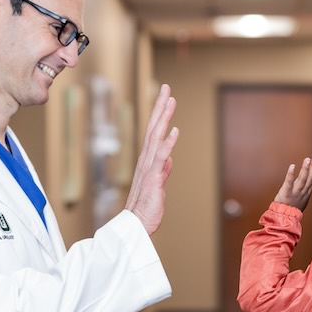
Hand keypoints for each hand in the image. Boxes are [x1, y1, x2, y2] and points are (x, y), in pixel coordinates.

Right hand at [125, 84, 178, 234]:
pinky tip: (174, 130)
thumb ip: (163, 170)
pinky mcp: (153, 177)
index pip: (154, 131)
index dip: (160, 113)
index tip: (166, 97)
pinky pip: (161, 157)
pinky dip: (168, 143)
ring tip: (170, 100)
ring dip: (163, 118)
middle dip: (160, 106)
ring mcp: (148, 167)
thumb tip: (168, 160)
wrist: (136, 224)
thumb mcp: (157, 184)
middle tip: (166, 88)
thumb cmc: (146, 206)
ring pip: (156, 137)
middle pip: (153, 127)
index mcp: (148, 160)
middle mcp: (146, 159)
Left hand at [273, 155, 311, 210]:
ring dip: (306, 169)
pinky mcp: (286, 193)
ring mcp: (295, 193)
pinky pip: (289, 183)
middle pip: (311, 178)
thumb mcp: (302, 198)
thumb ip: (304, 187)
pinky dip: (291, 174)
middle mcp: (303, 192)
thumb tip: (307, 178)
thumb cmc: (292, 208)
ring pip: (303, 180)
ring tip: (307, 159)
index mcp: (307, 192)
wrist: (285, 218)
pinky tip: (292, 166)